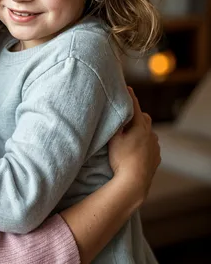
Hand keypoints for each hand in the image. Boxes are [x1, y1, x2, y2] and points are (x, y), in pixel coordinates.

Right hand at [108, 87, 160, 204]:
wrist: (134, 182)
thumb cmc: (121, 159)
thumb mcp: (113, 139)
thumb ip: (116, 126)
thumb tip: (115, 115)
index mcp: (140, 127)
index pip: (135, 107)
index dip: (130, 97)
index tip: (127, 88)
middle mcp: (150, 134)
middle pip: (144, 118)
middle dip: (137, 115)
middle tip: (126, 117)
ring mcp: (155, 146)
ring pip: (149, 132)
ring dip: (141, 131)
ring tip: (130, 136)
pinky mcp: (156, 157)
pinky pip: (151, 145)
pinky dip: (145, 143)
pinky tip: (136, 149)